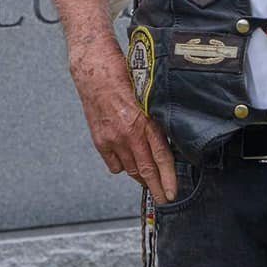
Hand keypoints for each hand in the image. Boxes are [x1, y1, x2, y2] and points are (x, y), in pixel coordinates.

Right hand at [69, 37, 176, 203]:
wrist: (94, 68)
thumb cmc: (123, 73)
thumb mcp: (149, 93)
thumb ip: (156, 116)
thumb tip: (169, 134)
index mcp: (144, 120)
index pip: (161, 156)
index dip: (168, 177)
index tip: (172, 191)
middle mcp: (128, 133)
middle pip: (145, 169)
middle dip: (156, 186)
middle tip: (164, 198)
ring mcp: (112, 138)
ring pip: (130, 168)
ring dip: (141, 177)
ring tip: (150, 181)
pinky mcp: (99, 139)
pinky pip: (114, 163)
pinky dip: (123, 166)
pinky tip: (129, 163)